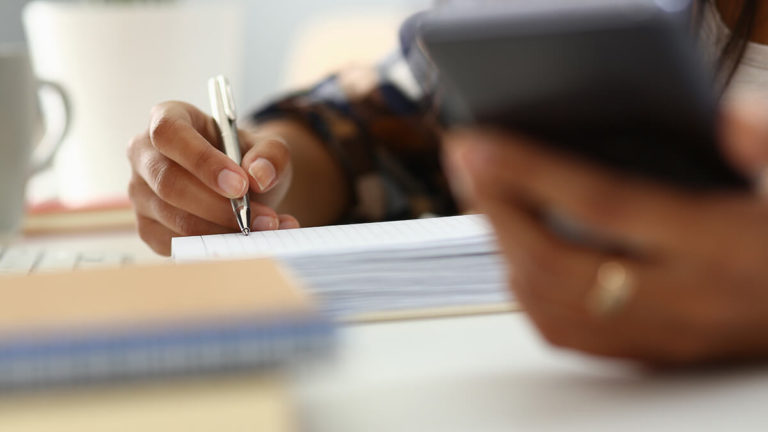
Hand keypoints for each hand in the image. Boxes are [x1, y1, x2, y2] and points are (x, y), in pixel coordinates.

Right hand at [128, 101, 298, 255]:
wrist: (241, 186)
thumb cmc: (245, 158)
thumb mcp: (267, 147)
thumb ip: (271, 155)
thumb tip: (259, 175)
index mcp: (167, 118)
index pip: (169, 133)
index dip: (202, 161)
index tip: (240, 185)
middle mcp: (144, 155)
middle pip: (169, 183)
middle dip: (220, 206)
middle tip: (262, 218)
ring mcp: (140, 194)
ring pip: (175, 219)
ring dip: (225, 230)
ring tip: (266, 229)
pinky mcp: (147, 228)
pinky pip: (176, 245)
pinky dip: (216, 248)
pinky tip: (248, 241)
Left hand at [444, 101, 767, 365]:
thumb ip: (766, 148)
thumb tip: (725, 115)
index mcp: (717, 246)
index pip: (602, 204)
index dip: (530, 172)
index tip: (478, 146)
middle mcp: (681, 297)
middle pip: (557, 258)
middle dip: (495, 208)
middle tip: (464, 165)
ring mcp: (661, 333)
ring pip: (551, 302)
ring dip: (503, 248)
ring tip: (482, 199)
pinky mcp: (650, 354)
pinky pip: (568, 335)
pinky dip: (526, 293)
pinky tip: (515, 258)